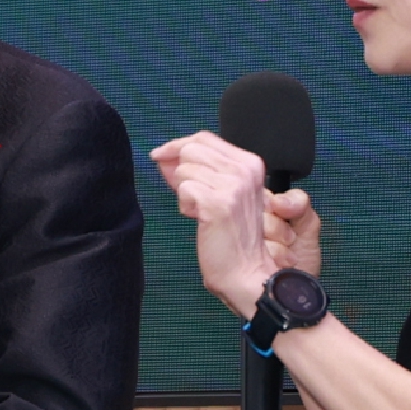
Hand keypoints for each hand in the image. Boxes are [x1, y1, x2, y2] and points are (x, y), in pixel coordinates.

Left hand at [152, 129, 286, 318]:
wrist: (247, 271)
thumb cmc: (233, 237)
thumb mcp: (222, 194)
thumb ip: (197, 171)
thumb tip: (164, 155)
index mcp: (250, 163)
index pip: (205, 138)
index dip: (178, 146)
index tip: (161, 156)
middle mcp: (245, 169)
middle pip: (191, 150)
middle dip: (180, 172)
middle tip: (191, 198)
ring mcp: (234, 185)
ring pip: (184, 170)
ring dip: (185, 193)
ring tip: (201, 212)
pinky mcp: (219, 203)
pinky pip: (184, 190)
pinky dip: (185, 206)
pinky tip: (199, 219)